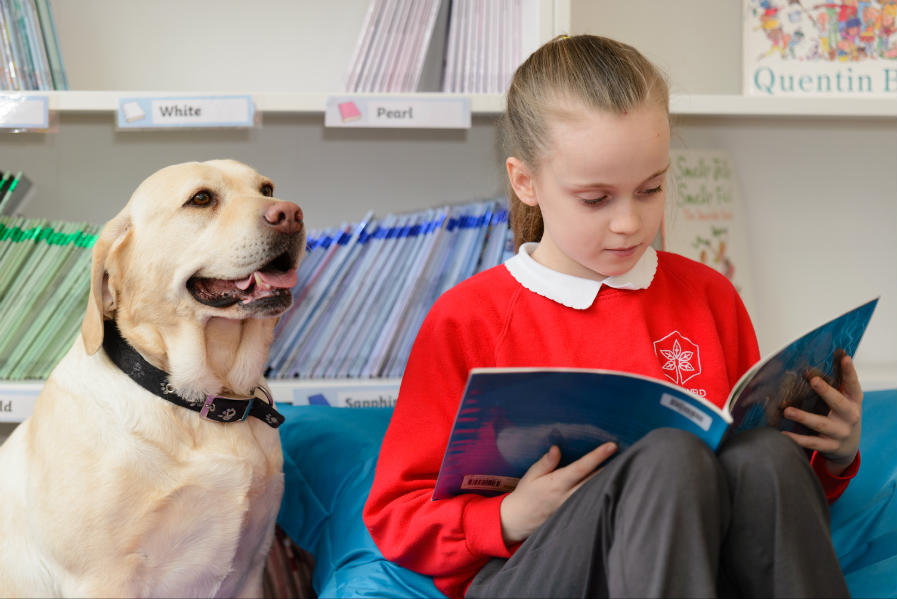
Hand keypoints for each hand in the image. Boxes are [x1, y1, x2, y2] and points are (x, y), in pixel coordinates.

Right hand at [499, 442, 616, 544]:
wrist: (520, 520)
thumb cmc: (526, 494)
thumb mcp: (532, 474)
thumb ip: (546, 462)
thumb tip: (557, 448)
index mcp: (557, 483)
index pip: (581, 467)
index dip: (597, 456)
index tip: (612, 446)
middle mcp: (568, 496)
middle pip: (595, 481)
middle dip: (611, 468)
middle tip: (628, 454)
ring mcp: (573, 508)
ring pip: (596, 492)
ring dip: (609, 480)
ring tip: (624, 466)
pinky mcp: (575, 515)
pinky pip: (592, 502)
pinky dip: (602, 492)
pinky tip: (611, 485)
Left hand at [782, 353, 861, 474]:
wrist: (848, 448)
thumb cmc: (841, 416)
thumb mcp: (842, 401)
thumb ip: (831, 384)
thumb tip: (811, 365)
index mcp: (853, 402)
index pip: (853, 385)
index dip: (849, 372)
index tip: (845, 357)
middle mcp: (850, 417)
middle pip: (839, 403)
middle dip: (826, 392)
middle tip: (813, 380)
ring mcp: (840, 432)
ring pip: (821, 424)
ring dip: (804, 417)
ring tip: (787, 410)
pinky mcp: (829, 446)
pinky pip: (811, 442)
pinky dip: (797, 439)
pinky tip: (783, 434)